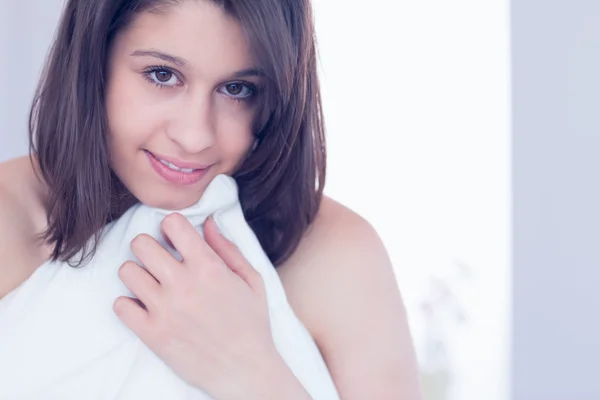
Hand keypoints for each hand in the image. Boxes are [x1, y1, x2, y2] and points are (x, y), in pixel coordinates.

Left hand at [113, 213, 280, 398]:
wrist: (245, 370)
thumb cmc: (251, 324)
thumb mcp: (251, 280)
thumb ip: (227, 248)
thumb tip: (208, 222)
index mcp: (208, 267)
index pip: (172, 223)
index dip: (172, 227)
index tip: (176, 238)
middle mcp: (182, 284)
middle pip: (140, 244)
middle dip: (149, 246)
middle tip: (160, 260)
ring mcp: (164, 309)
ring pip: (126, 271)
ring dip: (138, 274)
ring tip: (152, 284)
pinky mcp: (152, 334)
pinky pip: (120, 306)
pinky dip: (129, 305)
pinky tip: (146, 308)